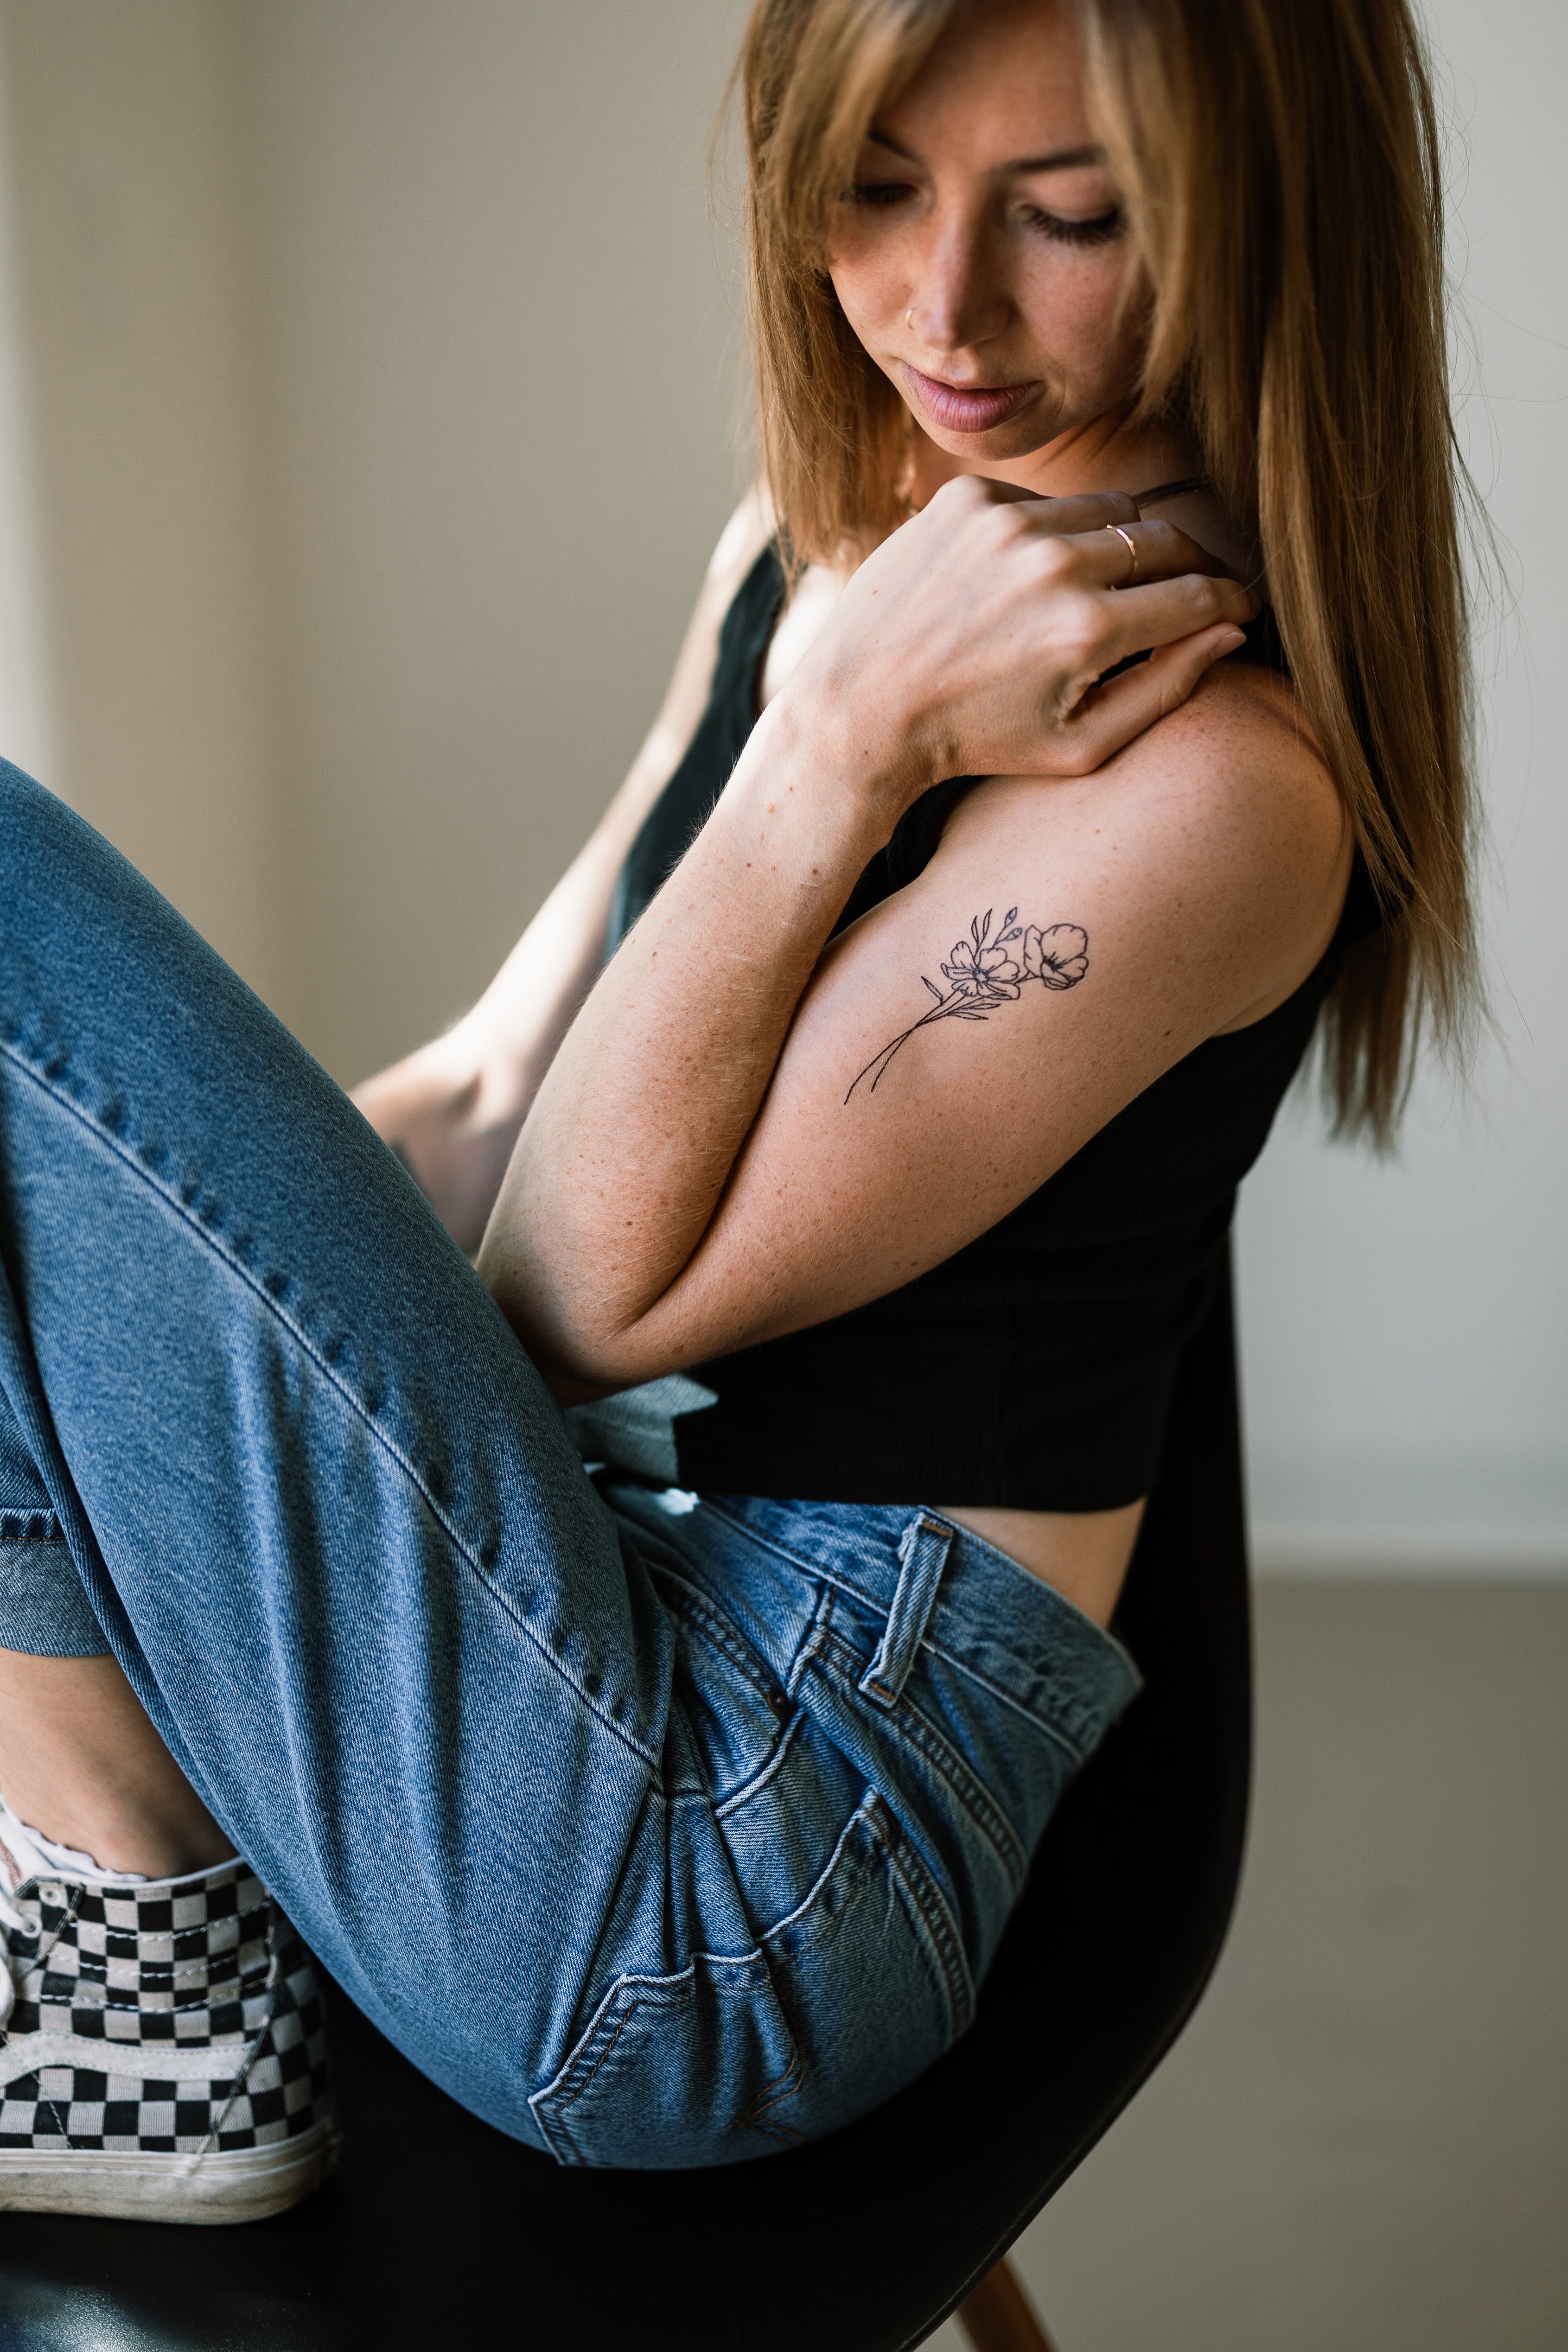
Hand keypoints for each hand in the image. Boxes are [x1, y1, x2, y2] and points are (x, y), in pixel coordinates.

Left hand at [779, 476, 1258, 816]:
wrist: (860, 709)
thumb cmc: (976, 741)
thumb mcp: (1080, 745)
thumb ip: (1166, 689)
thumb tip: (1231, 630)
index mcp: (1086, 631)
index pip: (1198, 594)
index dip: (1230, 600)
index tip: (1237, 605)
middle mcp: (1051, 565)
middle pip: (1164, 541)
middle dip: (1189, 568)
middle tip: (1187, 592)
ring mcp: (1005, 523)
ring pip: (1110, 510)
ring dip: (1121, 547)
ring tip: (1104, 588)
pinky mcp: (966, 498)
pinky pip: (1046, 502)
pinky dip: (1053, 534)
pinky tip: (1026, 579)